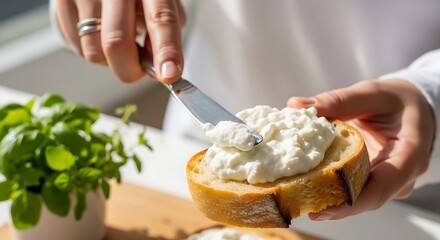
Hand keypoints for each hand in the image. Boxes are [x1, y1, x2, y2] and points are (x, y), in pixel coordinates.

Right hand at [55, 0, 185, 82]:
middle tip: (138, 70)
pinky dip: (94, 52)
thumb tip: (162, 69)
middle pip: (117, 42)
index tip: (169, 74)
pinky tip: (99, 34)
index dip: (166, 50)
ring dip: (110, 61)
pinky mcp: (62, 2)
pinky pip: (78, 49)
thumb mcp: (160, 6)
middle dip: (130, 70)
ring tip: (117, 41)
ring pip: (94, 53)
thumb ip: (165, 36)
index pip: (160, 18)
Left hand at [287, 79, 434, 219]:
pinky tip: (303, 184)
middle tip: (295, 202)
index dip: (349, 204)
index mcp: (409, 156)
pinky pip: (352, 187)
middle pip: (364, 199)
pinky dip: (329, 185)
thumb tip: (296, 105)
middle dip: (330, 203)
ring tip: (293, 196)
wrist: (411, 107)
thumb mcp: (371, 93)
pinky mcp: (373, 180)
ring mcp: (387, 182)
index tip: (320, 209)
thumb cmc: (397, 99)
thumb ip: (337, 101)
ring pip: (356, 197)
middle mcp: (400, 177)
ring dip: (326, 196)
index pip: (379, 190)